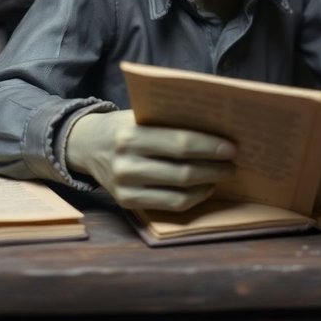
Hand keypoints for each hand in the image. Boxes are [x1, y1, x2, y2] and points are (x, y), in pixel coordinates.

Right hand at [65, 109, 236, 210]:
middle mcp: (126, 162)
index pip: (179, 142)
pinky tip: (205, 188)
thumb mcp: (141, 115)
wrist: (85, 144)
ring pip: (178, 191)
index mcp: (131, 134)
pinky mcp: (127, 202)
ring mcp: (125, 186)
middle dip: (214, 167)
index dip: (209, 147)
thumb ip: (170, 121)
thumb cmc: (124, 125)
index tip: (232, 147)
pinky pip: (169, 205)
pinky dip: (193, 198)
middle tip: (234, 163)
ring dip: (207, 183)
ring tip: (223, 174)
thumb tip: (216, 128)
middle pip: (182, 170)